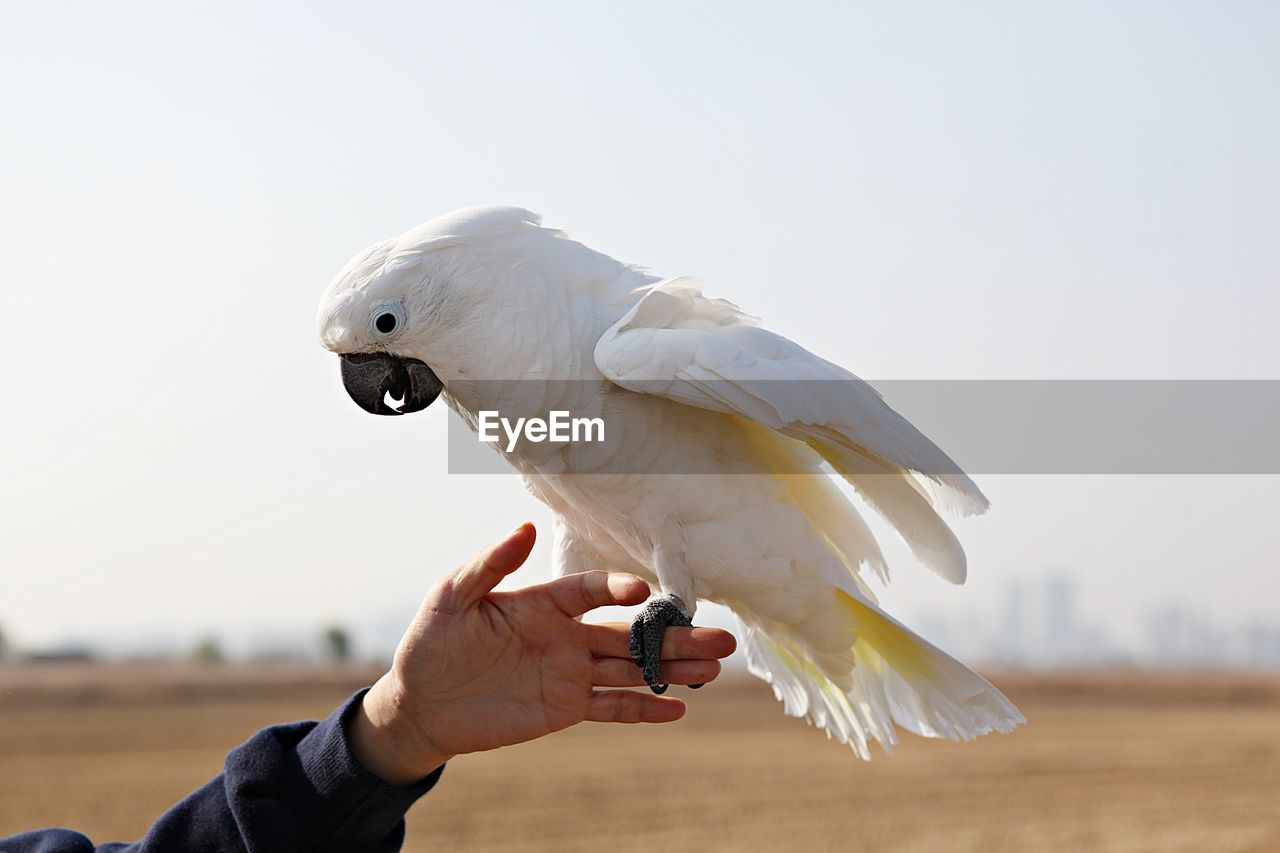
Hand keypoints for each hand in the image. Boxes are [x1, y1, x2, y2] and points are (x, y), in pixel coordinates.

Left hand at [347, 522, 736, 783]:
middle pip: (630, 634)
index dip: (615, 589)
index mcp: (544, 602)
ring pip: (632, 669)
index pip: (590, 591)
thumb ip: (489, 563)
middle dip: (675, 635)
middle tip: (722, 635)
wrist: (421, 702)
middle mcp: (566, 635)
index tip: (641, 591)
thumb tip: (526, 526)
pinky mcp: (565, 708)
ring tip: (716, 667)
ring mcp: (570, 673)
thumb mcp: (451, 596)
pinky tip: (678, 708)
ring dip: (673, 669)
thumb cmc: (433, 641)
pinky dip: (644, 708)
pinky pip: (611, 707)